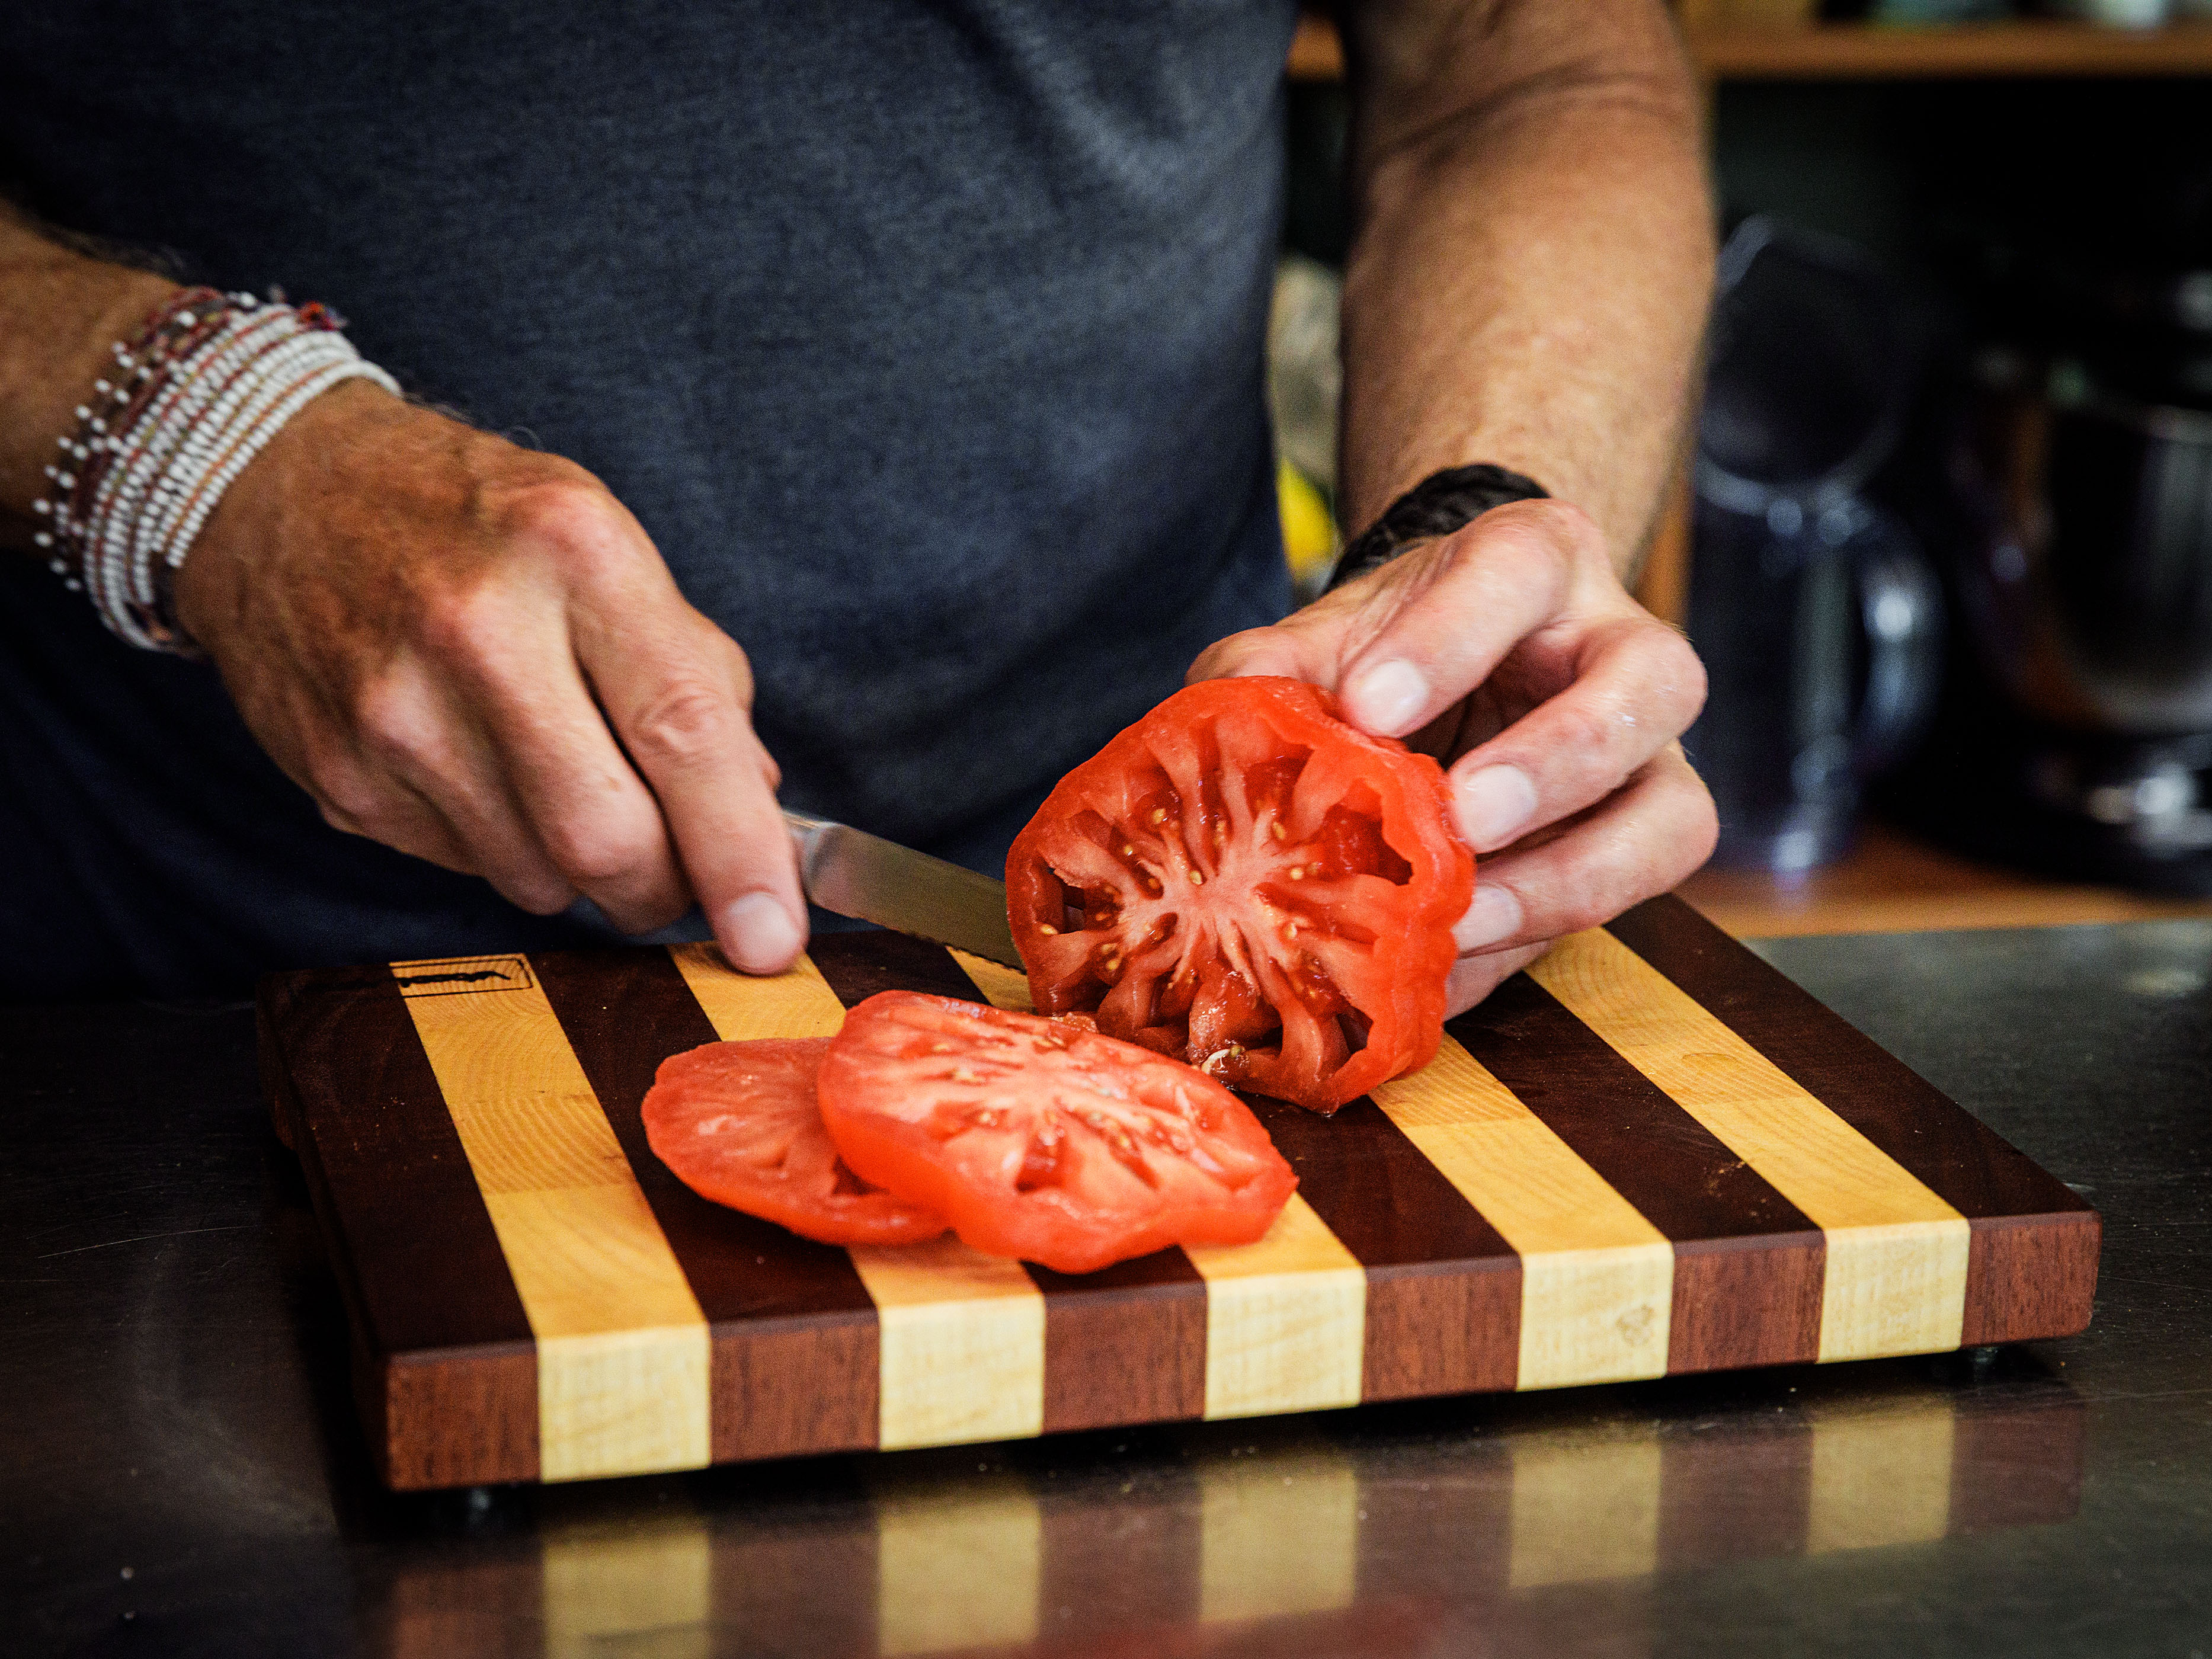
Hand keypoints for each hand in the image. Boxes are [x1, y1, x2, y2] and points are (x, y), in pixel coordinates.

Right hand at [174, 380, 807, 972]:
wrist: (278, 490)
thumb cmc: (474, 522)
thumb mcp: (606, 546)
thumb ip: (697, 677)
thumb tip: (759, 813)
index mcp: (574, 551)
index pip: (684, 731)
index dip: (742, 852)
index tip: (774, 936)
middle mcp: (478, 630)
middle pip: (608, 838)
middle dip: (664, 887)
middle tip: (676, 873)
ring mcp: (393, 712)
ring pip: (538, 877)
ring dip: (580, 868)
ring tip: (560, 780)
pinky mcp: (338, 779)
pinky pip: (463, 870)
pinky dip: (502, 848)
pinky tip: (479, 771)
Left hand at [1188, 499, 1716, 1013]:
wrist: (1447, 678)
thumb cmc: (1395, 650)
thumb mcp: (1330, 637)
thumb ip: (1274, 667)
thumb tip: (1227, 711)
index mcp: (1538, 561)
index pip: (1518, 567)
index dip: (1451, 638)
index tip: (1369, 706)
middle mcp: (1623, 648)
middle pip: (1653, 682)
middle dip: (1558, 758)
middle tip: (1463, 817)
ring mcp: (1650, 756)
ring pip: (1673, 814)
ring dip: (1569, 877)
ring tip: (1466, 917)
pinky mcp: (1638, 848)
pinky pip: (1620, 909)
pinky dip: (1526, 946)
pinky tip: (1449, 974)